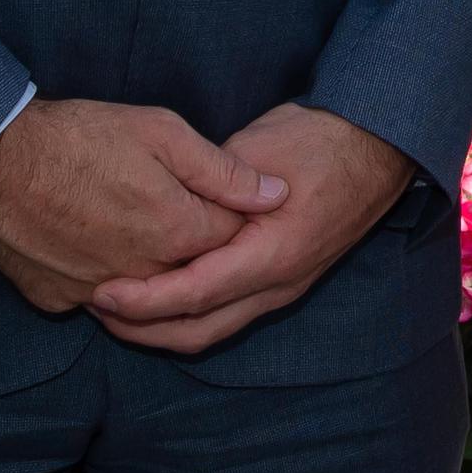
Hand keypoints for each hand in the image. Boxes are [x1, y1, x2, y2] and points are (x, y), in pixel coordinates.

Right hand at [0, 97, 286, 313]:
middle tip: (164, 200)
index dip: (231, 214)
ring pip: (143, 288)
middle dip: (191, 241)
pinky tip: (87, 236)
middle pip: (190, 269)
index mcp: (175, 231)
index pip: (231, 239)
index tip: (217, 193)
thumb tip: (278, 195)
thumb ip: (223, 171)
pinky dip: (101, 273)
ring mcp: (96, 293)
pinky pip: (95, 295)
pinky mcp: (57, 300)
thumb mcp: (160, 132)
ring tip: (124, 215)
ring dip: (147, 262)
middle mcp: (143, 274)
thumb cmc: (78, 136)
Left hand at [87, 103, 409, 353]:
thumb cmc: (319, 141)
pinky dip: (186, 314)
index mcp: (274, 254)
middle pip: (198, 331)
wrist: (376, 146)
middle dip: (141, 328)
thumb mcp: (258, 151)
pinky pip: (226, 314)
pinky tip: (158, 291)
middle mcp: (279, 284)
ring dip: (161, 326)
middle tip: (95, 305)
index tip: (101, 291)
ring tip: (117, 304)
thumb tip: (164, 212)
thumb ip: (210, 188)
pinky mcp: (280, 281)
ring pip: (212, 330)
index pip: (195, 294)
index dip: (142, 300)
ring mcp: (283, 288)